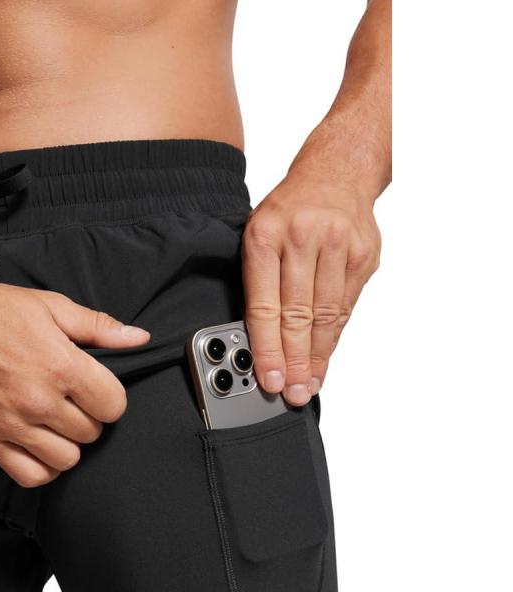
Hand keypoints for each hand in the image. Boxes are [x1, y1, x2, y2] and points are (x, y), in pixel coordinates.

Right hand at [0, 278, 148, 486]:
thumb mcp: (51, 306)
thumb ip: (98, 327)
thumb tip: (139, 339)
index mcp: (61, 366)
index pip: (113, 406)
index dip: (109, 397)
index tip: (94, 389)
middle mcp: (38, 400)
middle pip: (90, 433)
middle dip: (87, 418)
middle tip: (69, 401)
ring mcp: (12, 424)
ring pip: (66, 460)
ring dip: (66, 444)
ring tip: (54, 424)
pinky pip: (30, 475)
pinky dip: (41, 467)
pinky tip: (38, 446)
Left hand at [242, 170, 380, 404]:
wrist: (336, 173)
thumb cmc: (288, 211)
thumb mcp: (255, 235)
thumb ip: (255, 283)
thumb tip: (253, 343)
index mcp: (265, 236)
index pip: (264, 306)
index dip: (266, 349)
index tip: (267, 378)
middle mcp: (302, 239)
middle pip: (297, 316)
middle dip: (292, 361)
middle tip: (289, 393)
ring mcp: (338, 246)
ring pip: (326, 316)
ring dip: (316, 357)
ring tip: (307, 385)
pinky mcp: (364, 255)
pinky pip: (345, 307)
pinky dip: (333, 338)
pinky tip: (324, 359)